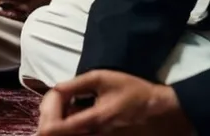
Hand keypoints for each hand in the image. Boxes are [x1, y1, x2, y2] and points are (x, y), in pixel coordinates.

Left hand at [38, 70, 192, 135]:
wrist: (163, 113)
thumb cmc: (134, 93)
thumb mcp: (102, 79)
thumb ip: (74, 85)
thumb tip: (54, 90)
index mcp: (93, 121)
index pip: (52, 130)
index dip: (46, 113)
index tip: (56, 98)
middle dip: (50, 118)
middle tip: (60, 102)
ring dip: (60, 124)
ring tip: (69, 109)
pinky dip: (72, 129)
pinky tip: (78, 118)